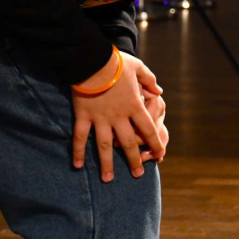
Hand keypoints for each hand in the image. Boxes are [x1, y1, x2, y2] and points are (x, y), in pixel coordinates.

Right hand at [71, 50, 165, 181]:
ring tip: (108, 179)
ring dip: (107, 163)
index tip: (160, 154)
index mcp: (134, 106)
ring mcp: (100, 118)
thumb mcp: (138, 68)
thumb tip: (159, 91)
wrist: (91, 60)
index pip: (148, 129)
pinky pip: (80, 137)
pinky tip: (77, 165)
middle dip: (134, 160)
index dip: (155, 142)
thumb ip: (150, 80)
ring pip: (104, 146)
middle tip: (138, 175)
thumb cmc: (116, 62)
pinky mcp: (83, 116)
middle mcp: (119, 116)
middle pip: (129, 143)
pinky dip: (77, 151)